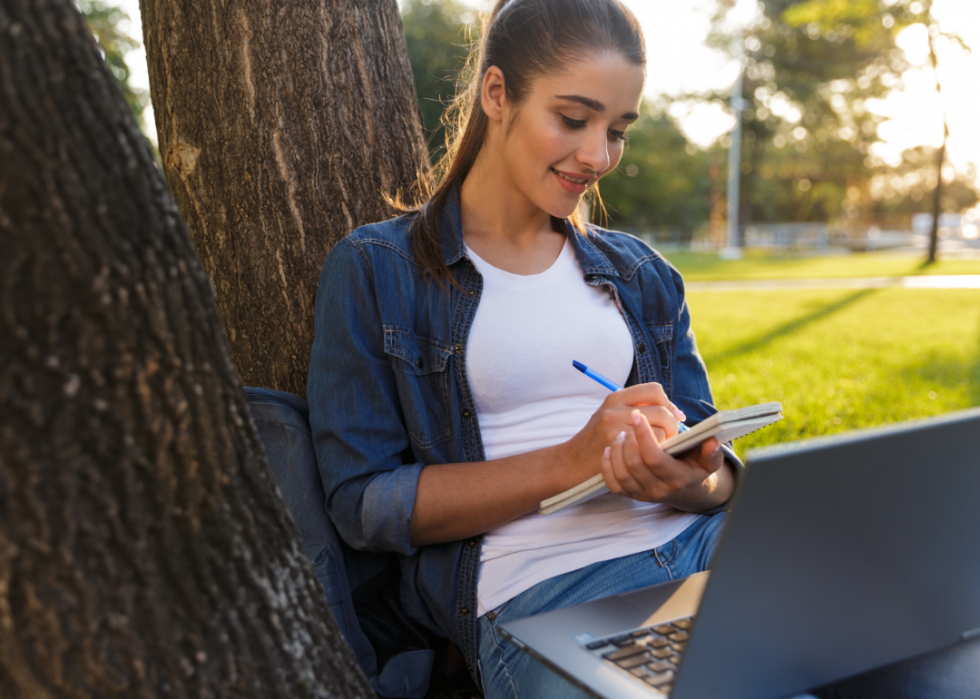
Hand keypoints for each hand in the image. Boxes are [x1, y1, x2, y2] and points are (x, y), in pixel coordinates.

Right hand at [561, 383, 685, 484]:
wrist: (572, 463)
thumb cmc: (597, 442)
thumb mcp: (610, 417)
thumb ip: (635, 410)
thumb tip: (672, 412)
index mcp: (615, 398)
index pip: (654, 390)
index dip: (669, 403)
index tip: (675, 416)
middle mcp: (615, 408)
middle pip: (661, 410)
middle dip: (673, 424)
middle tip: (672, 436)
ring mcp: (615, 425)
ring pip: (660, 428)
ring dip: (667, 440)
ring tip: (660, 448)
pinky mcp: (617, 444)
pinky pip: (651, 444)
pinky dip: (656, 451)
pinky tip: (650, 457)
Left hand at [600, 409, 732, 512]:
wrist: (684, 489)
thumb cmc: (694, 466)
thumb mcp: (708, 461)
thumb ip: (712, 453)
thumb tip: (712, 441)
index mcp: (677, 478)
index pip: (655, 458)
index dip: (644, 435)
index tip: (638, 415)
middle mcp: (658, 489)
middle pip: (635, 465)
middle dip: (629, 440)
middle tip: (629, 423)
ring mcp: (642, 494)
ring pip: (622, 473)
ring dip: (617, 450)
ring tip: (621, 434)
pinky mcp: (630, 495)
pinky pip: (612, 484)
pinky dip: (607, 465)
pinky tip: (610, 449)